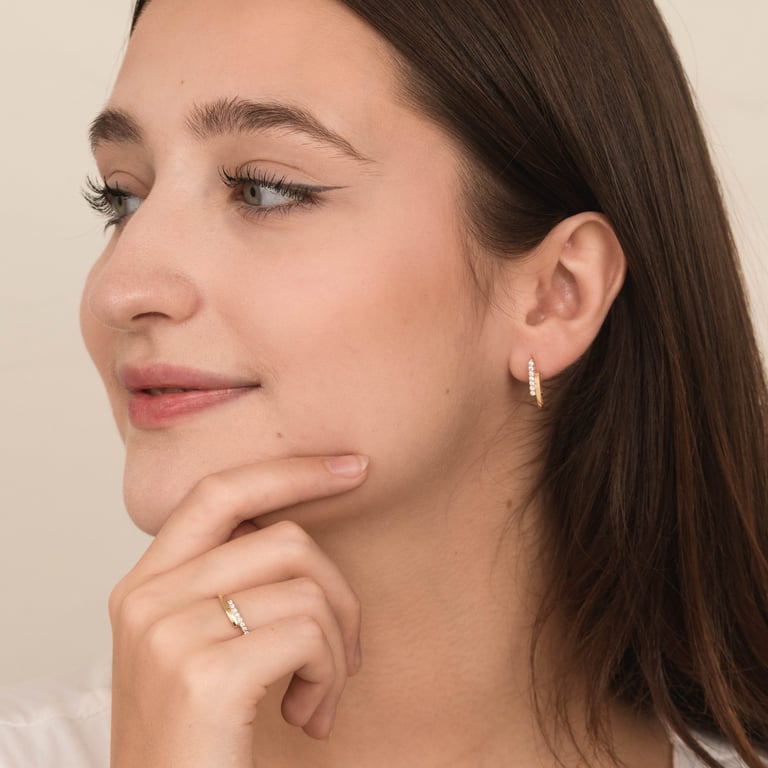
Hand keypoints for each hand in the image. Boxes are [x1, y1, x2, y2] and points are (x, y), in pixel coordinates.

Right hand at [108, 455, 368, 767]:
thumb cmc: (197, 738)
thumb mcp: (197, 647)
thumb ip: (226, 584)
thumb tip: (300, 537)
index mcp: (145, 585)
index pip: (220, 491)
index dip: (290, 471)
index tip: (352, 468)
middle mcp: (148, 600)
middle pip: (284, 538)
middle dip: (338, 590)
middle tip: (343, 649)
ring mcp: (170, 635)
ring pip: (306, 588)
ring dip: (336, 647)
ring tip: (318, 695)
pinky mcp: (204, 677)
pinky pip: (310, 635)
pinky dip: (329, 675)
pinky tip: (308, 716)